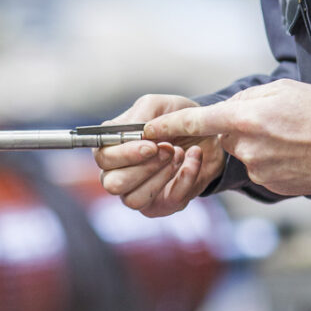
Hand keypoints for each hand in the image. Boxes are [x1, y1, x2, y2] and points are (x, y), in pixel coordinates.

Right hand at [93, 94, 225, 217]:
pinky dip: (185, 179)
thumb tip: (136, 133)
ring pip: (134, 199)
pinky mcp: (160, 205)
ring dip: (161, 175)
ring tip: (180, 154)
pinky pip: (167, 202)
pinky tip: (193, 160)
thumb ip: (143, 114)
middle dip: (144, 167)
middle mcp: (118, 173)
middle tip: (168, 149)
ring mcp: (137, 192)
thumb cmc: (175, 120)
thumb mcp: (160, 105)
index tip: (151, 146)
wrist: (207, 135)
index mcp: (112, 147)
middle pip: (113, 184)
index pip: (103, 158)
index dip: (125, 154)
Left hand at [145, 80, 310, 196]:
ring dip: (260, 146)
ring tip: (292, 137)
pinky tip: (296, 153)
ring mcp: (258, 170)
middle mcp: (246, 147)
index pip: (196, 122)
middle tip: (274, 122)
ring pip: (245, 154)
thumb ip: (249, 97)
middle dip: (241, 129)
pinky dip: (274, 161)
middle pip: (226, 138)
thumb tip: (231, 107)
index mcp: (245, 118)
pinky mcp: (271, 185)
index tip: (146, 129)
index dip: (169, 126)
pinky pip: (262, 170)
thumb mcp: (284, 89)